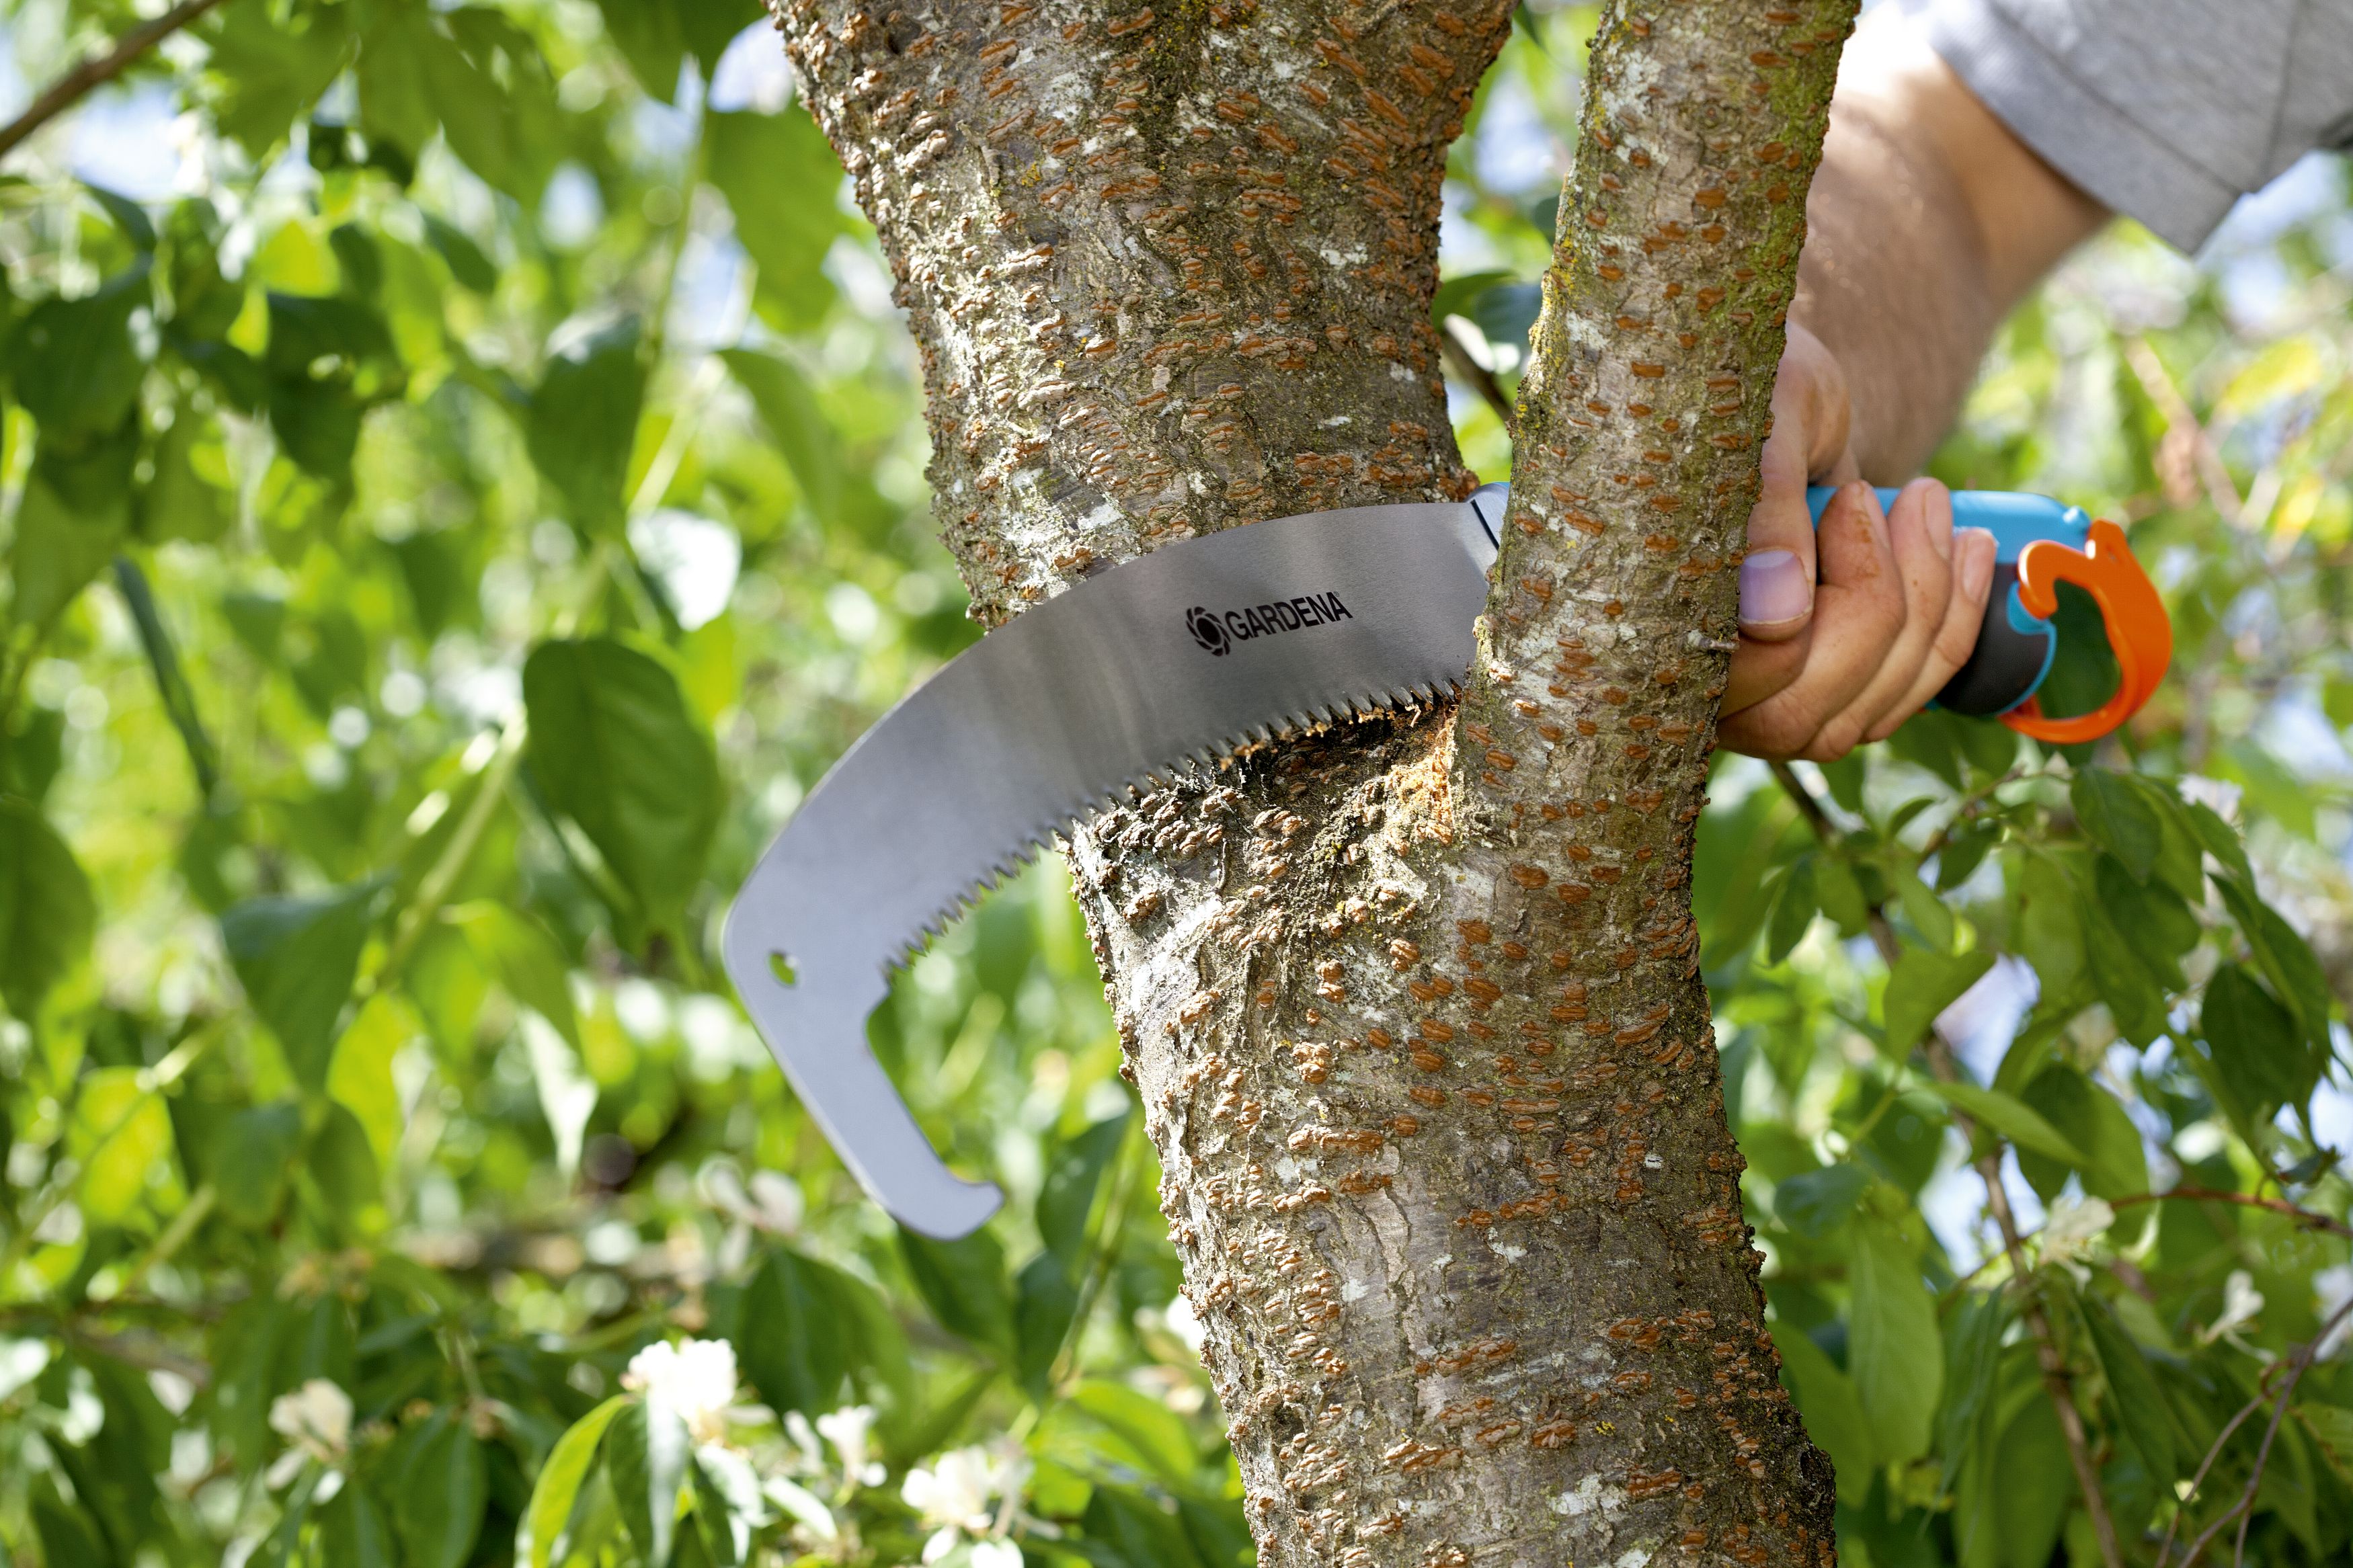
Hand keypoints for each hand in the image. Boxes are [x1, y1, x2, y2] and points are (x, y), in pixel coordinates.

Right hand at [1715, 324, 1998, 761]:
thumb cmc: (1749, 394)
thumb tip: (1777, 619)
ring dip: (1931, 609)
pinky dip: (1955, 625)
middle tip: (1913, 495)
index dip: (1820, 600)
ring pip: (1861, 715)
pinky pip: (1900, 699)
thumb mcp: (1762, 426)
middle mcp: (1694, 686)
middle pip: (1804, 716)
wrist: (1770, 390)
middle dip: (1885, 604)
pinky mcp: (1820, 694)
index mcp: (1648, 617)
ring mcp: (1759, 703)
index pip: (1749, 670)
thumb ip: (1766, 512)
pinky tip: (1970, 551)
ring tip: (1936, 505)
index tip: (1848, 496)